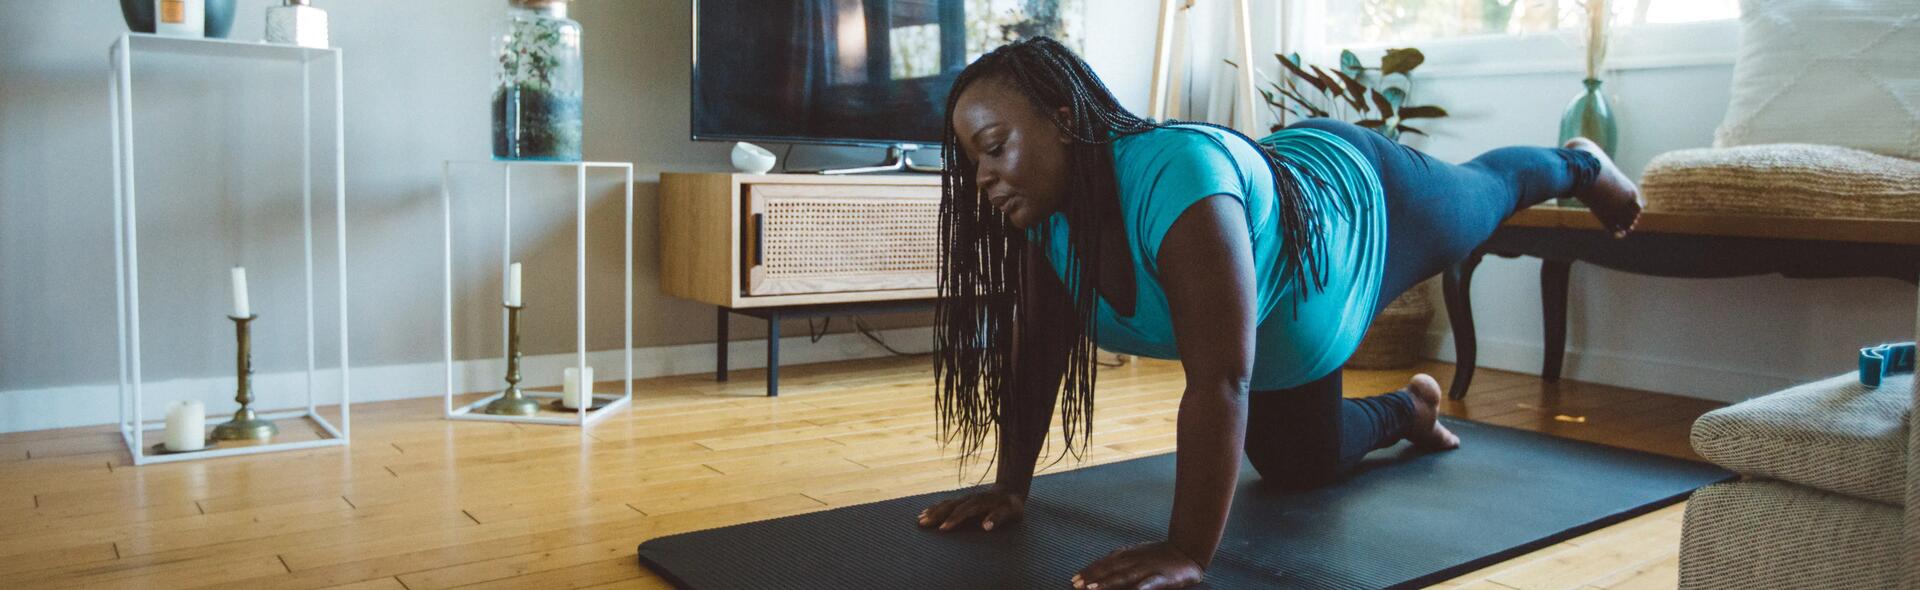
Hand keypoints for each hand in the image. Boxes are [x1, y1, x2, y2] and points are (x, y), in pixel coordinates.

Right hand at [916, 488, 1024, 531]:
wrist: (1010, 489)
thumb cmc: (1012, 506)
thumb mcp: (1011, 512)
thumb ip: (998, 518)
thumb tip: (985, 526)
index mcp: (981, 502)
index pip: (964, 511)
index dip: (954, 520)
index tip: (943, 529)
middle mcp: (970, 498)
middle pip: (950, 506)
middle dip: (936, 515)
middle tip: (922, 524)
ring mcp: (965, 498)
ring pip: (946, 504)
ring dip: (932, 511)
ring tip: (919, 519)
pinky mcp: (962, 499)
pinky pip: (946, 503)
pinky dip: (935, 507)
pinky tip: (925, 512)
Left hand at [1072, 541, 1203, 589]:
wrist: (1189, 550)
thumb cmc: (1162, 556)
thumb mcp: (1139, 554)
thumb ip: (1121, 561)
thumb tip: (1102, 568)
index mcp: (1129, 554)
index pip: (1105, 562)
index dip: (1089, 570)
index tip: (1074, 579)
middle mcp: (1135, 560)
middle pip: (1110, 569)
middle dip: (1091, 577)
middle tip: (1076, 585)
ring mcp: (1148, 568)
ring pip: (1124, 576)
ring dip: (1107, 583)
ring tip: (1092, 589)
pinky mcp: (1162, 578)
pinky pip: (1148, 584)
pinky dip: (1138, 588)